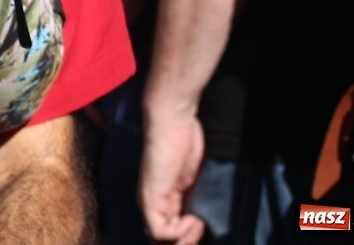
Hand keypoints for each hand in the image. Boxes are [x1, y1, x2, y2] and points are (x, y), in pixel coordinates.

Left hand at [139, 109, 206, 244]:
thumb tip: (201, 216)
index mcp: (161, 199)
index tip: (203, 224)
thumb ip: (191, 196)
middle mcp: (152, 203)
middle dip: (185, 242)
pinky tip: (192, 217)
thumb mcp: (191, 175)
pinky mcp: (150, 197)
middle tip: (201, 230)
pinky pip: (159, 231)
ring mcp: (149, 201)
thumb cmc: (184, 142)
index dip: (187, 236)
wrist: (172, 121)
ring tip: (198, 223)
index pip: (168, 232)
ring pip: (159, 240)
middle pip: (161, 240)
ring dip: (184, 239)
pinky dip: (179, 232)